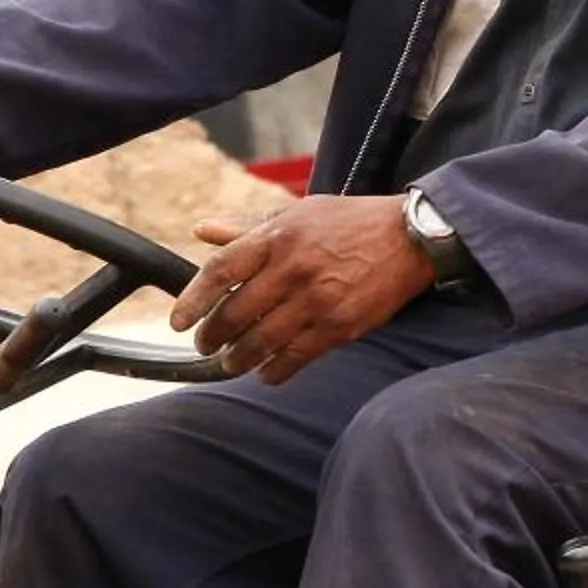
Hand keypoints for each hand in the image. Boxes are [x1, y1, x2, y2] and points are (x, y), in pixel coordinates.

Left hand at [169, 196, 433, 384]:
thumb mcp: (298, 213)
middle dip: (213, 336)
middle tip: (205, 346)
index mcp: (278, 237)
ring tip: (230, 363)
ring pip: (261, 341)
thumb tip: (203, 230)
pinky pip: (294, 358)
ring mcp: (316, 301)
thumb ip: (248, 226)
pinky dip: (274, 371)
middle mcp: (293, 269)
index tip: (179, 321)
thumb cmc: (350, 223)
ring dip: (238, 359)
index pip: (221, 271)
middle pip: (236, 312)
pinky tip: (266, 373)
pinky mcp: (338, 327)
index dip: (193, 299)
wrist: (409, 238)